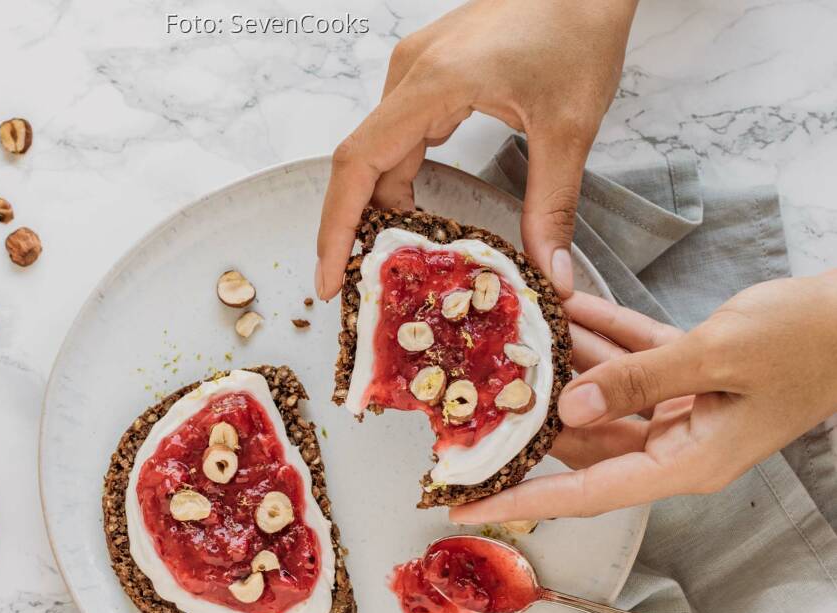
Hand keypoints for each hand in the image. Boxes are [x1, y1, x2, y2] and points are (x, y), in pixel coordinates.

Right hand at [315, 0, 637, 300]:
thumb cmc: (578, 28)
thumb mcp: (569, 127)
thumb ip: (552, 207)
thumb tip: (553, 277)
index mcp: (430, 84)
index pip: (357, 164)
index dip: (336, 228)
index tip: (332, 278)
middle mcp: (408, 75)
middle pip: (360, 164)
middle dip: (354, 230)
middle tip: (359, 287)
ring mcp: (416, 71)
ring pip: (379, 153)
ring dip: (380, 208)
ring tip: (390, 263)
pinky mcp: (431, 74)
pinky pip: (399, 137)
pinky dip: (400, 181)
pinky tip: (415, 217)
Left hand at [447, 273, 836, 522]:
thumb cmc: (811, 339)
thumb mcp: (717, 356)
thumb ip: (638, 380)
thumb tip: (567, 404)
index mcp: (687, 462)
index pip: (586, 493)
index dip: (523, 501)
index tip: (468, 507)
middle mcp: (679, 444)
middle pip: (585, 442)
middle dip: (532, 420)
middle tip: (472, 403)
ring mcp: (686, 408)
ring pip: (604, 393)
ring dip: (564, 365)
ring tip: (509, 342)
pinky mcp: (694, 372)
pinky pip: (633, 357)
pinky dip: (603, 334)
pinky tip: (566, 307)